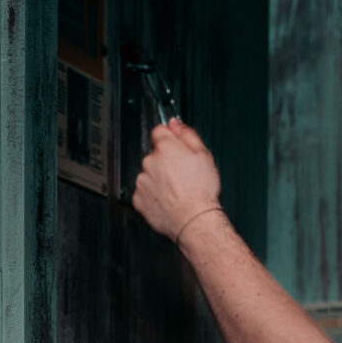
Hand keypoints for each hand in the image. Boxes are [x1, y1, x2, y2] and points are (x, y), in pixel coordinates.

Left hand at [133, 120, 224, 241]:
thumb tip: (175, 123)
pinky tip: (168, 199)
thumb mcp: (203, 155)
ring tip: (176, 189)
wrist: (193, 220)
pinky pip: (144, 192)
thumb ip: (186, 134)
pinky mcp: (138, 199)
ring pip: (149, 174)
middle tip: (182, 174)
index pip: (159, 131)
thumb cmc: (200, 191)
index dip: (169, 137)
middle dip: (165, 161)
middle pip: (154, 155)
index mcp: (165, 148)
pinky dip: (153, 195)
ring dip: (159, 179)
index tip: (175, 144)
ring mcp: (142, 181)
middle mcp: (149, 162)